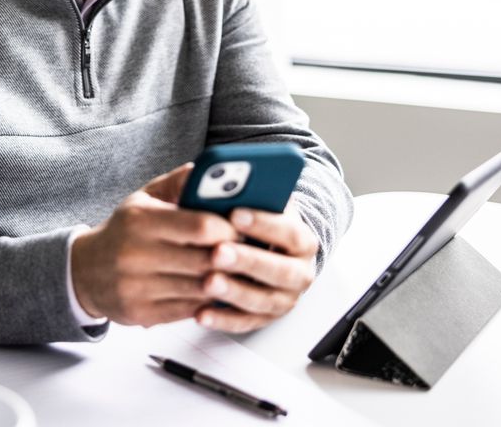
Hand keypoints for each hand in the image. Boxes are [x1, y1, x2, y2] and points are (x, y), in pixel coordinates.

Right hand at [71, 164, 238, 326]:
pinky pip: (188, 311)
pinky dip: (208, 303)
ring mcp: (137, 287)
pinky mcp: (141, 313)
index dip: (229, 229)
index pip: (199, 226)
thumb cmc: (124, 231)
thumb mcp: (144, 199)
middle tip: (252, 254)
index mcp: (140, 220)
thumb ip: (178, 183)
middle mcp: (135, 254)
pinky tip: (218, 292)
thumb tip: (209, 170)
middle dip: (233, 258)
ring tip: (242, 274)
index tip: (243, 229)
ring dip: (226, 283)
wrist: (85, 271)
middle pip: (203, 260)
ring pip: (199, 289)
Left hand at [195, 200, 318, 332]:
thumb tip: (210, 178)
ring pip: (263, 300)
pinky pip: (244, 322)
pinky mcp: (263, 317)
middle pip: (281, 269)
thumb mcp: (247, 200)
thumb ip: (233, 191)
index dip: (263, 223)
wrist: (260, 247)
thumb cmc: (246, 219)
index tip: (234, 214)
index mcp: (299, 238)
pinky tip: (200, 313)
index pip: (290, 231)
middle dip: (248, 261)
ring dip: (235, 291)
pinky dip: (222, 319)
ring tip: (208, 282)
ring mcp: (283, 297)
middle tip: (218, 252)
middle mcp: (298, 270)